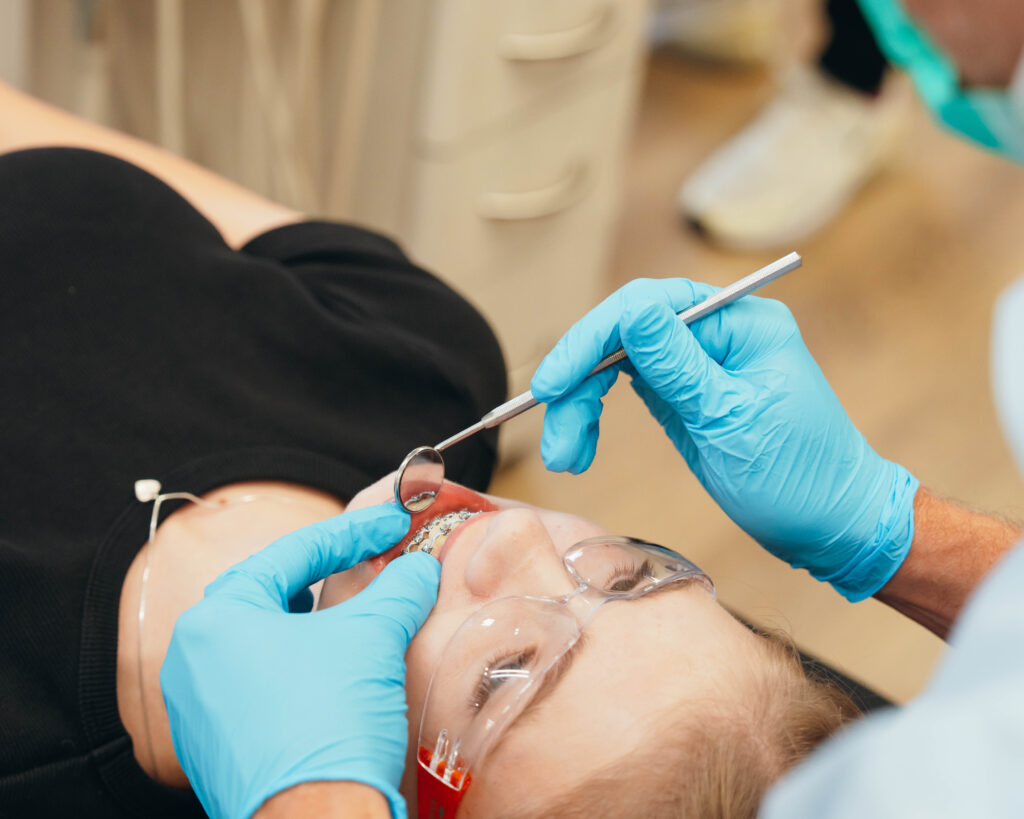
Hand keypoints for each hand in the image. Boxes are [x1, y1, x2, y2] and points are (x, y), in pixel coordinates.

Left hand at [160, 503, 439, 818]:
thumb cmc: (328, 726)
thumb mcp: (373, 637)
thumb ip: (396, 589)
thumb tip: (418, 569)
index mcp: (215, 620)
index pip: (291, 555)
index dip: (351, 533)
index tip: (390, 524)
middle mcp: (192, 660)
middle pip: (269, 594)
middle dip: (323, 574)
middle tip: (368, 560)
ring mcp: (200, 709)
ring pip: (261, 642)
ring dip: (311, 623)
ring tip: (353, 614)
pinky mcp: (218, 748)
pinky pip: (259, 686)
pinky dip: (299, 667)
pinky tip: (335, 671)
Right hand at [531, 278, 917, 600]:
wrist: (833, 526)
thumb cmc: (800, 477)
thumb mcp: (731, 421)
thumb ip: (676, 364)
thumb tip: (632, 310)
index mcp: (740, 324)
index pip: (646, 308)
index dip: (590, 342)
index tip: (551, 386)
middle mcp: (715, 333)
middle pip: (622, 337)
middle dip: (578, 387)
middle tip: (554, 441)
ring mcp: (697, 363)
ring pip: (614, 366)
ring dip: (580, 409)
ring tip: (565, 458)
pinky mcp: (684, 394)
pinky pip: (625, 392)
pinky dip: (596, 418)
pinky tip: (582, 448)